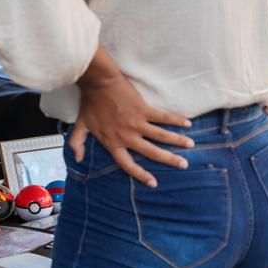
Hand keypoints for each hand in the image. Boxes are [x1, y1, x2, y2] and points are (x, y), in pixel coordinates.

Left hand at [71, 73, 192, 187]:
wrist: (98, 83)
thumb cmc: (90, 103)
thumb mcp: (80, 126)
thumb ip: (77, 143)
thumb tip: (77, 159)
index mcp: (113, 142)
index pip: (128, 164)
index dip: (140, 175)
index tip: (154, 183)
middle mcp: (128, 136)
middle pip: (152, 152)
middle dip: (169, 160)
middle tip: (183, 165)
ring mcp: (137, 123)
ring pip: (162, 136)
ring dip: (178, 141)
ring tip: (191, 146)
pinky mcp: (144, 109)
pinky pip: (164, 117)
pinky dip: (177, 120)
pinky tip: (187, 123)